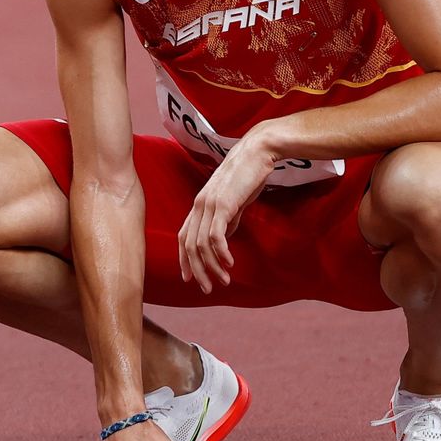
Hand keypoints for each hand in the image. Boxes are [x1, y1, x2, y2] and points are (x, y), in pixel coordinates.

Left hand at [178, 138, 275, 293]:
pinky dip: (221, 253)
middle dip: (197, 270)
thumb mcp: (235, 201)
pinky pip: (216, 236)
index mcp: (199, 205)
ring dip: (212, 266)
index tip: (189, 278)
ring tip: (224, 281)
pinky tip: (230, 264)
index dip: (184, 259)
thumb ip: (228, 219)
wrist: (258, 152)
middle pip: (189, 245)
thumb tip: (225, 238)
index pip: (183, 237)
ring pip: (201, 244)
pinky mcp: (223, 204)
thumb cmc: (248, 175)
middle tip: (208, 288)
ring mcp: (209, 204)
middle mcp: (199, 205)